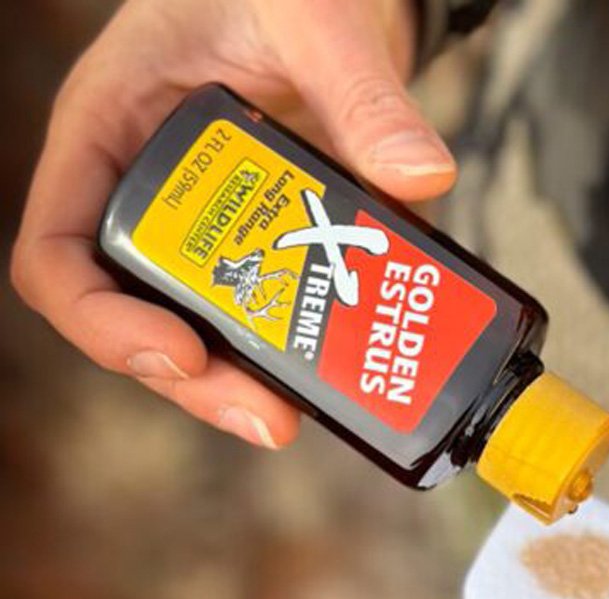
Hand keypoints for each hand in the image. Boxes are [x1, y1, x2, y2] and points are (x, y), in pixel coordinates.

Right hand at [12, 0, 455, 447]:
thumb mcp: (314, 17)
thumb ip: (362, 93)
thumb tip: (421, 179)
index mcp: (109, 135)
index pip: (57, 256)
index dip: (104, 323)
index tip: (182, 352)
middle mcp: (148, 195)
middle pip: (136, 318)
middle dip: (197, 381)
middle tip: (271, 418)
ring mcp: (207, 228)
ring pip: (201, 328)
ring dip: (247, 381)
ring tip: (307, 413)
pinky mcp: (268, 245)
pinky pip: (266, 309)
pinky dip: (298, 347)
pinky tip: (346, 367)